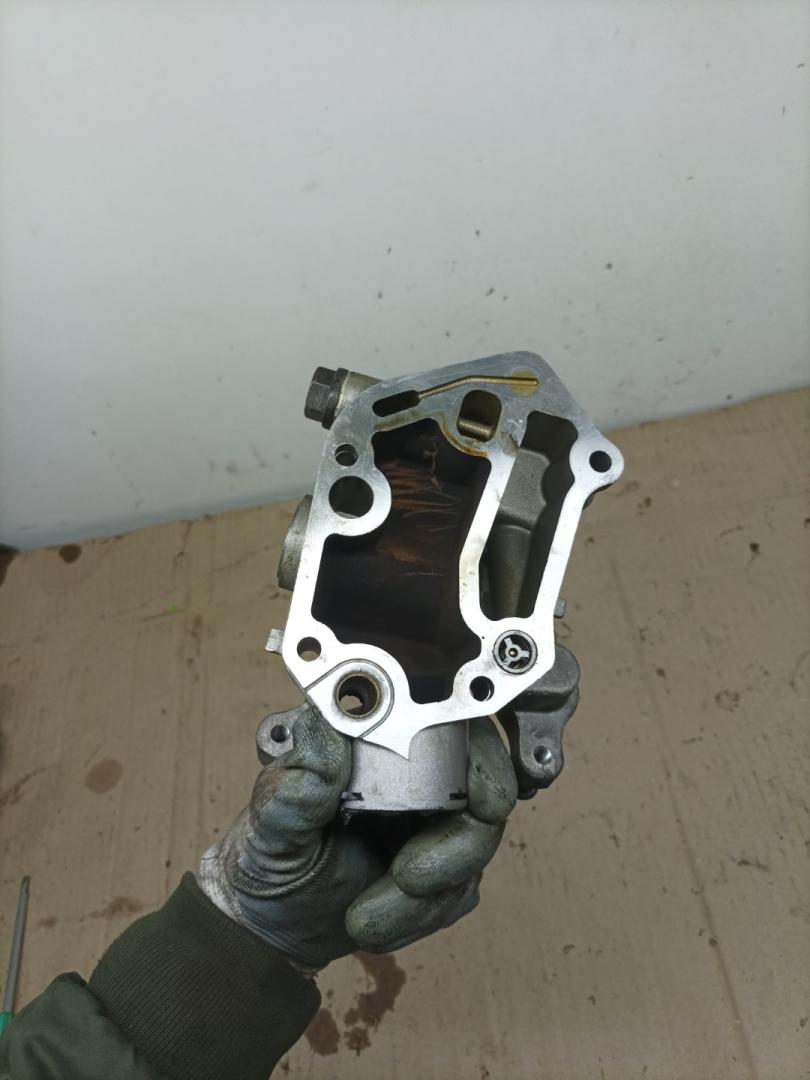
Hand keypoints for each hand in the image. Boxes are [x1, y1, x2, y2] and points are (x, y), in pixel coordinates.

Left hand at [197, 705, 517, 971]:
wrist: (269, 919)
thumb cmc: (268, 856)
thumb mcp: (272, 818)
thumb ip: (299, 778)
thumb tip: (321, 723)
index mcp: (375, 738)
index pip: (452, 723)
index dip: (481, 756)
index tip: (482, 801)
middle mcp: (414, 770)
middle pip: (484, 790)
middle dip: (457, 846)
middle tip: (407, 880)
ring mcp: (434, 818)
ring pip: (475, 848)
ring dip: (425, 897)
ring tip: (363, 916)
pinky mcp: (442, 866)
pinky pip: (459, 891)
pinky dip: (419, 916)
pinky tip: (376, 919)